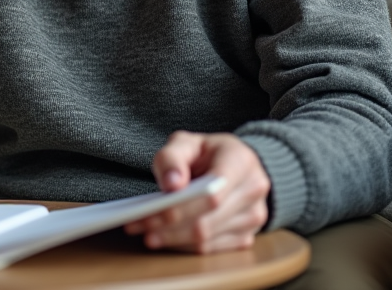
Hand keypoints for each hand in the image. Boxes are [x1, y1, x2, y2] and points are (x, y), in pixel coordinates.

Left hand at [124, 131, 270, 253]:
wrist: (237, 165)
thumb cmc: (208, 153)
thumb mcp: (187, 142)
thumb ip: (173, 157)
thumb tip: (171, 185)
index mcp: (242, 162)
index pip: (212, 193)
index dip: (181, 206)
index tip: (151, 211)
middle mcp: (254, 190)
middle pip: (207, 220)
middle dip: (168, 227)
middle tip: (137, 226)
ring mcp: (254, 217)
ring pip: (207, 239)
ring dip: (172, 239)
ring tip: (144, 232)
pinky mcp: (246, 236)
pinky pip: (210, 249)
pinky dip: (183, 246)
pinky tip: (164, 238)